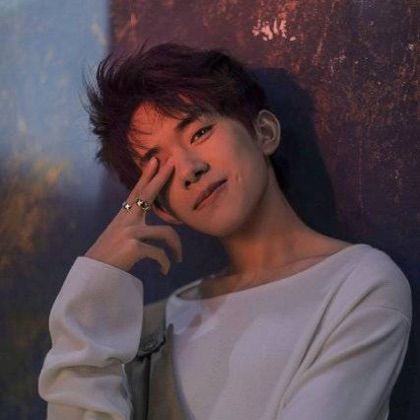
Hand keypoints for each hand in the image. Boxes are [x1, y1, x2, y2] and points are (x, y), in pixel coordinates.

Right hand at [84, 157, 181, 273]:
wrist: (94, 273)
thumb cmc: (109, 255)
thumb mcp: (120, 235)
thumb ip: (133, 227)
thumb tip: (149, 226)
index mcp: (124, 217)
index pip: (138, 191)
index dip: (147, 175)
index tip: (155, 160)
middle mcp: (126, 220)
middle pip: (147, 194)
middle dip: (161, 177)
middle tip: (173, 162)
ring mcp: (130, 232)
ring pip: (166, 233)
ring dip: (176, 248)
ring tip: (179, 258)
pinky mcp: (134, 247)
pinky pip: (159, 254)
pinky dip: (165, 263)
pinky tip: (165, 270)